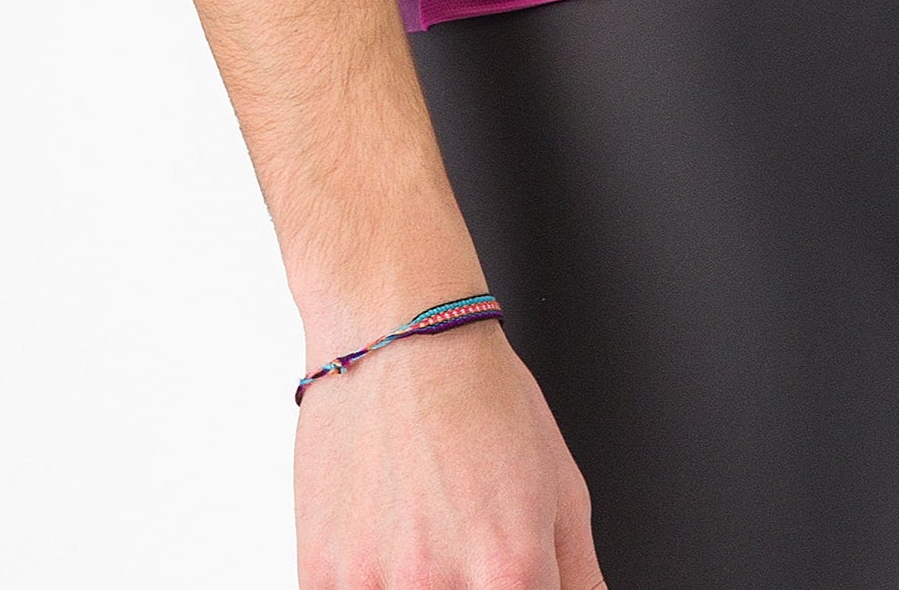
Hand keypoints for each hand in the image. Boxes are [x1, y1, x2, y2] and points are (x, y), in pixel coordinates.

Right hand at [294, 319, 603, 588]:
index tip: (515, 588)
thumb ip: (578, 577)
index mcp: (511, 571)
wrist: (397, 334)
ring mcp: (373, 588)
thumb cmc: (480, 394)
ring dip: (422, 588)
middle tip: (469, 559)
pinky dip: (375, 585)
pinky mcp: (320, 579)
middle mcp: (439, 589)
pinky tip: (389, 552)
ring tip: (429, 546)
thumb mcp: (560, 486)